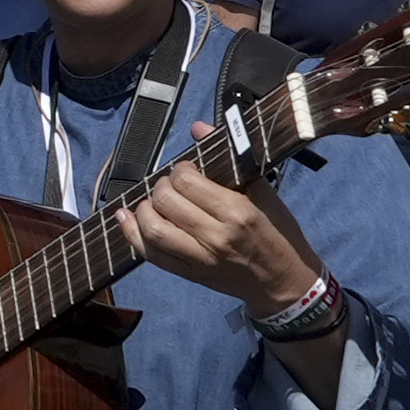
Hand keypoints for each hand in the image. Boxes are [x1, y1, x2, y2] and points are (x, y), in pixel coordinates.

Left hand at [117, 155, 324, 320]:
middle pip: (166, 202)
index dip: (180, 170)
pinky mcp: (190, 274)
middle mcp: (215, 236)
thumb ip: (230, 159)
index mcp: (236, 212)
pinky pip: (151, 255)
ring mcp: (200, 258)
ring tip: (152, 201)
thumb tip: (198, 127)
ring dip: (143, 208)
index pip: (188, 182)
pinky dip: (132, 234)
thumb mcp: (264, 193)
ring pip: (152, 229)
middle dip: (162, 185)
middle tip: (171, 184)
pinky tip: (126, 219)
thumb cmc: (278, 233)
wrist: (284, 282)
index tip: (187, 170)